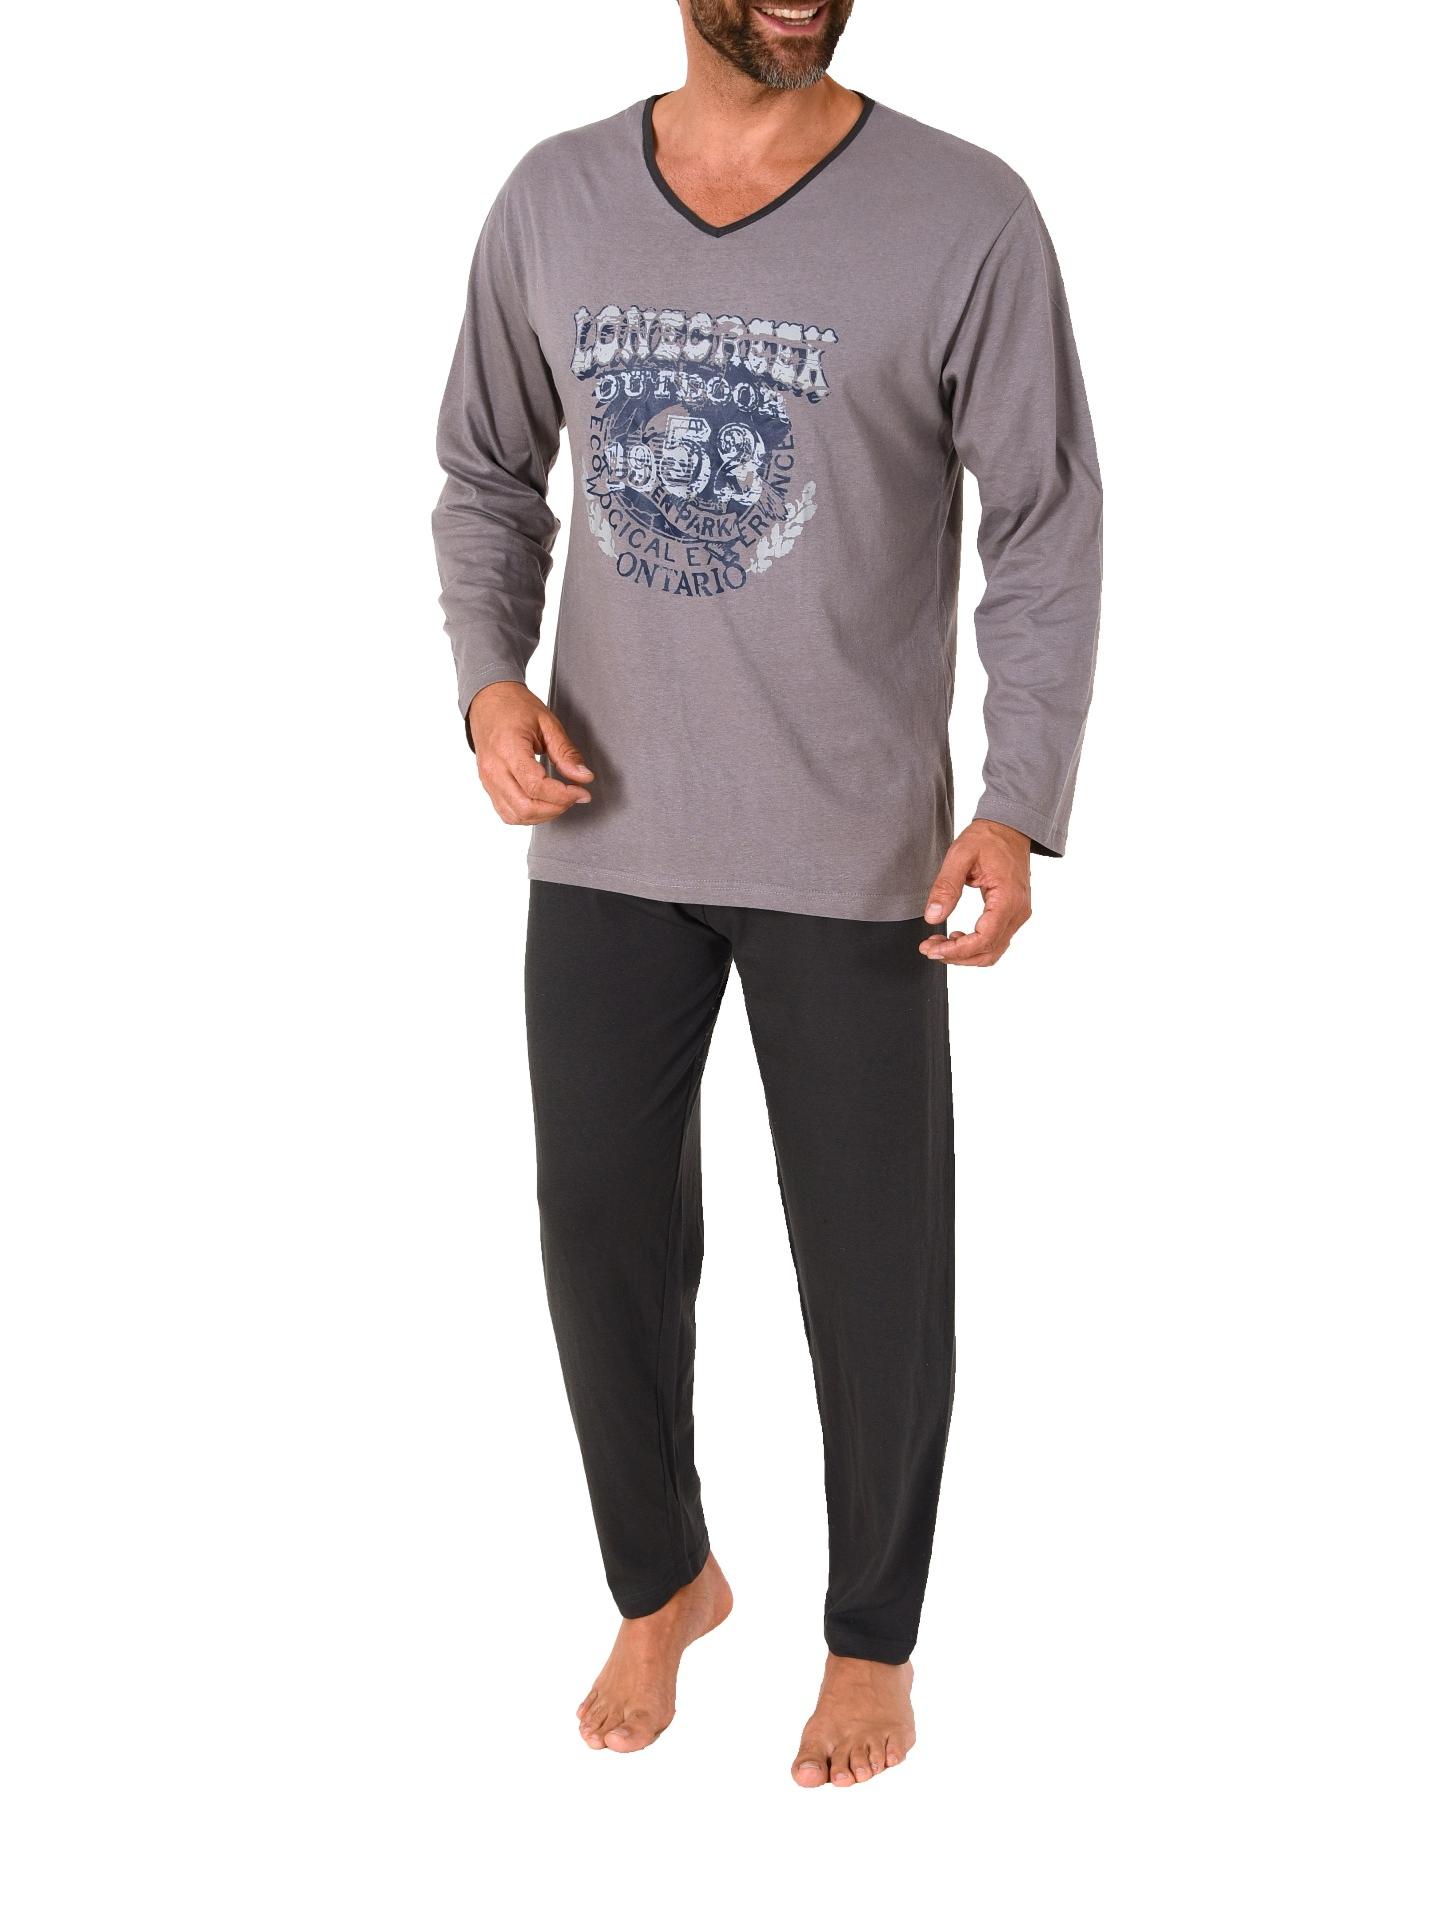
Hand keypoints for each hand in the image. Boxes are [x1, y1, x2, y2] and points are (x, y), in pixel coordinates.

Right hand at [467, 681, 593, 824]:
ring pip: (515, 816)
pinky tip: (543, 803)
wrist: (488, 700)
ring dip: (543, 815)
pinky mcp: (488, 786)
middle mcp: (494, 769)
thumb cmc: (515, 707)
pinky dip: (528, 814)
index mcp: (508, 749)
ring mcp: (488, 780)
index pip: (536, 786)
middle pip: (525, 807)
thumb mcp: (548, 723)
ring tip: (560, 800)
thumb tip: (584, 777)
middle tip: (573, 796)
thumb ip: (566, 753)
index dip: (563, 795)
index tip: (581, 792)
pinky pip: (507, 812)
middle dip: (556, 808)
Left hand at [919, 819, 1031, 965]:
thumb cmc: (987, 838)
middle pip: (988, 951)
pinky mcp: (1013, 914)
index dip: (956, 950)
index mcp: (1007, 898)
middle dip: (956, 956)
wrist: (1009, 827)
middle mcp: (1018, 911)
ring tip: (939, 943)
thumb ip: (946, 887)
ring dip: (965, 954)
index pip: (984, 939)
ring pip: (993, 951)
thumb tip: (932, 917)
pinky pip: (996, 939)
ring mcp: (1018, 914)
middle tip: (929, 949)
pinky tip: (956, 936)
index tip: (932, 948)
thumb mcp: (960, 855)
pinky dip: (975, 946)